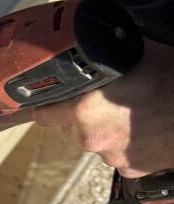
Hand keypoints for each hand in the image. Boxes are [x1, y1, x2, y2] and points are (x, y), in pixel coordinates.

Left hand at [32, 38, 173, 177]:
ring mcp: (111, 156)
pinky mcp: (129, 170)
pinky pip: (118, 154)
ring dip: (104, 128)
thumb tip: (91, 34)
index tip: (50, 98)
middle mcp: (91, 137)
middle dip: (79, 114)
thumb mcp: (134, 54)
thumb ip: (103, 49)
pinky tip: (141, 128)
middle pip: (70, 126)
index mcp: (84, 109)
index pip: (42, 113)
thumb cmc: (170, 82)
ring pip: (95, 140)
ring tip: (129, 112)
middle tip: (103, 98)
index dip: (46, 103)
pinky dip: (125, 143)